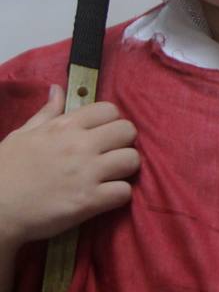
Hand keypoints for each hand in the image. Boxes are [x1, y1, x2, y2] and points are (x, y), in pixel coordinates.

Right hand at [0, 86, 137, 251]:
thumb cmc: (5, 171)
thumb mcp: (22, 135)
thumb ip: (46, 113)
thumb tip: (58, 90)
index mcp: (64, 127)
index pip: (110, 110)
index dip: (111, 122)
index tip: (102, 135)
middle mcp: (79, 145)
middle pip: (128, 131)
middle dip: (123, 142)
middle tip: (110, 155)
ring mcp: (87, 173)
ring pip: (132, 160)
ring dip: (125, 169)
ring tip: (110, 176)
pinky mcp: (89, 201)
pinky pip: (125, 191)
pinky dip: (119, 195)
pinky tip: (105, 196)